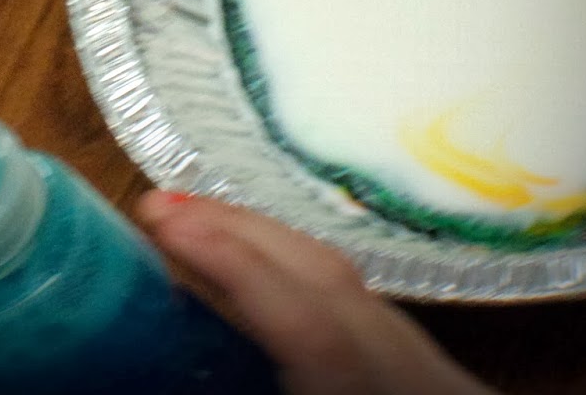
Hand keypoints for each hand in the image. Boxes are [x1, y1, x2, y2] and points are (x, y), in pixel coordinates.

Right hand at [138, 191, 496, 394]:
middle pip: (332, 281)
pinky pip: (363, 310)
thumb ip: (237, 391)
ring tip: (194, 227)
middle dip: (239, 232)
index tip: (164, 222)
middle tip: (156, 209)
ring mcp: (438, 380)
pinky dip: (300, 278)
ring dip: (267, 246)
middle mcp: (420, 386)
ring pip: (352, 289)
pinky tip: (261, 277)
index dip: (238, 266)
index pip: (313, 328)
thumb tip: (147, 377)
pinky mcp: (436, 382)